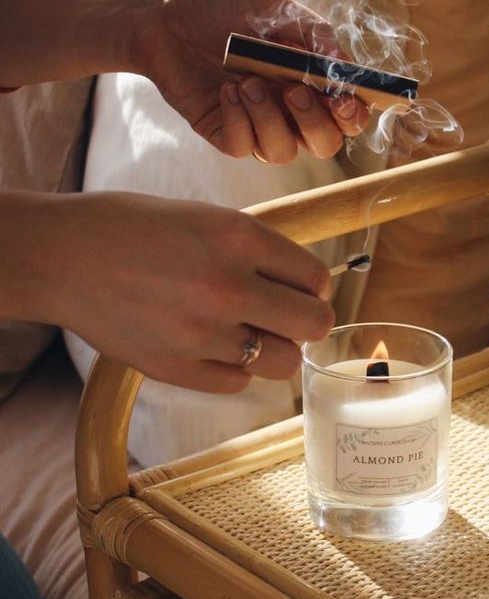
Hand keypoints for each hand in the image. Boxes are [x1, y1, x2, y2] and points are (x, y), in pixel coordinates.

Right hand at [20, 191, 334, 391]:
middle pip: (314, 324)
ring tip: (245, 333)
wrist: (61, 257)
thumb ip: (254, 248)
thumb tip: (302, 281)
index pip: (316, 278)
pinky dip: (231, 367)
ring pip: (282, 361)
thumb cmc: (130, 229)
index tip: (298, 289)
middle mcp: (229, 286)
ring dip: (272, 349)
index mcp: (239, 237)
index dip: (312, 286)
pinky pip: (238, 382)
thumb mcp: (203, 216)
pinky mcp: (178, 369)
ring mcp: (203, 333)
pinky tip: (208, 345)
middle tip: (286, 318)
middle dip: (307, 321)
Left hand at [133, 0, 369, 162]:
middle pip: (325, 144)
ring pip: (283, 152)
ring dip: (270, 119)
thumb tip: (343, 66)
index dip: (353, 114)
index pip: (347, 113)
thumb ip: (313, 34)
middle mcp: (289, 108)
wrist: (162, 13)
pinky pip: (243, 147)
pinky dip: (239, 120)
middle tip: (295, 92)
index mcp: (310, 79)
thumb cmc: (220, 5)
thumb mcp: (272, 6)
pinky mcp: (224, 132)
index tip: (344, 99)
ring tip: (246, 82)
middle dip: (316, 123)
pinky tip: (226, 91)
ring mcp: (257, 123)